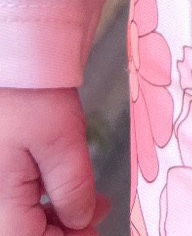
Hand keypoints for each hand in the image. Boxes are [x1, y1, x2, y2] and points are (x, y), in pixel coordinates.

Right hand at [0, 88, 107, 235]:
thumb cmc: (32, 94)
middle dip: (62, 230)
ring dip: (56, 217)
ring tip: (94, 203)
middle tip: (98, 215)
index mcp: (1, 201)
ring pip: (23, 218)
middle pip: (25, 232)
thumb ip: (71, 188)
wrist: (15, 58)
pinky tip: (68, 188)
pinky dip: (45, 200)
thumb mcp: (61, 141)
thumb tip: (81, 220)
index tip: (93, 232)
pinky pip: (18, 199)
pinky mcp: (1, 169)